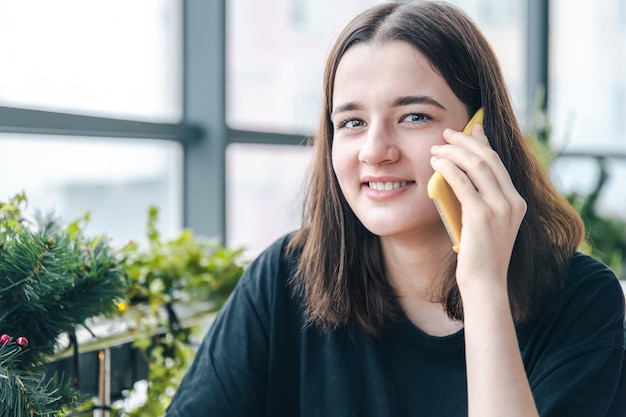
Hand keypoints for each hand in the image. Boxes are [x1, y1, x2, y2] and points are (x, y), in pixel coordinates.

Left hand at [430, 124, 526, 293]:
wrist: (485, 283)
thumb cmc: (479, 256)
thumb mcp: (485, 225)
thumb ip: (480, 202)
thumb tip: (461, 179)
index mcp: (517, 202)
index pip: (498, 163)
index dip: (483, 143)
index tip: (470, 129)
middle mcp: (513, 201)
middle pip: (488, 158)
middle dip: (466, 141)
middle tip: (446, 134)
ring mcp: (500, 207)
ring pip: (476, 165)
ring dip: (454, 152)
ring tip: (437, 147)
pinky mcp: (482, 215)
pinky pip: (463, 182)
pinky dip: (448, 168)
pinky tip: (436, 162)